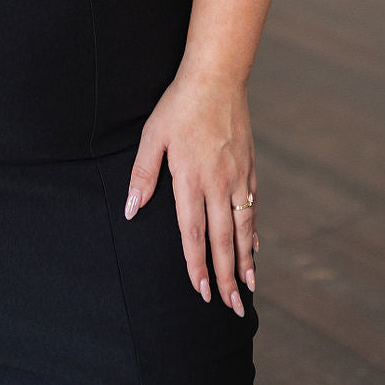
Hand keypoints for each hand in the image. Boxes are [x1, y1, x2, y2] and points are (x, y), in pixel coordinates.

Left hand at [123, 66, 256, 314]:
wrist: (216, 78)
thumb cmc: (178, 106)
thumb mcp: (152, 136)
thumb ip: (142, 175)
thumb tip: (130, 210)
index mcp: (190, 178)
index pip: (194, 233)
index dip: (197, 264)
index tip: (200, 290)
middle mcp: (217, 183)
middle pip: (223, 239)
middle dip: (226, 276)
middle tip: (230, 306)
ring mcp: (237, 177)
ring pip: (243, 228)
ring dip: (245, 261)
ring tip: (248, 288)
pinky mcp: (248, 168)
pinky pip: (252, 208)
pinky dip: (253, 232)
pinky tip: (254, 249)